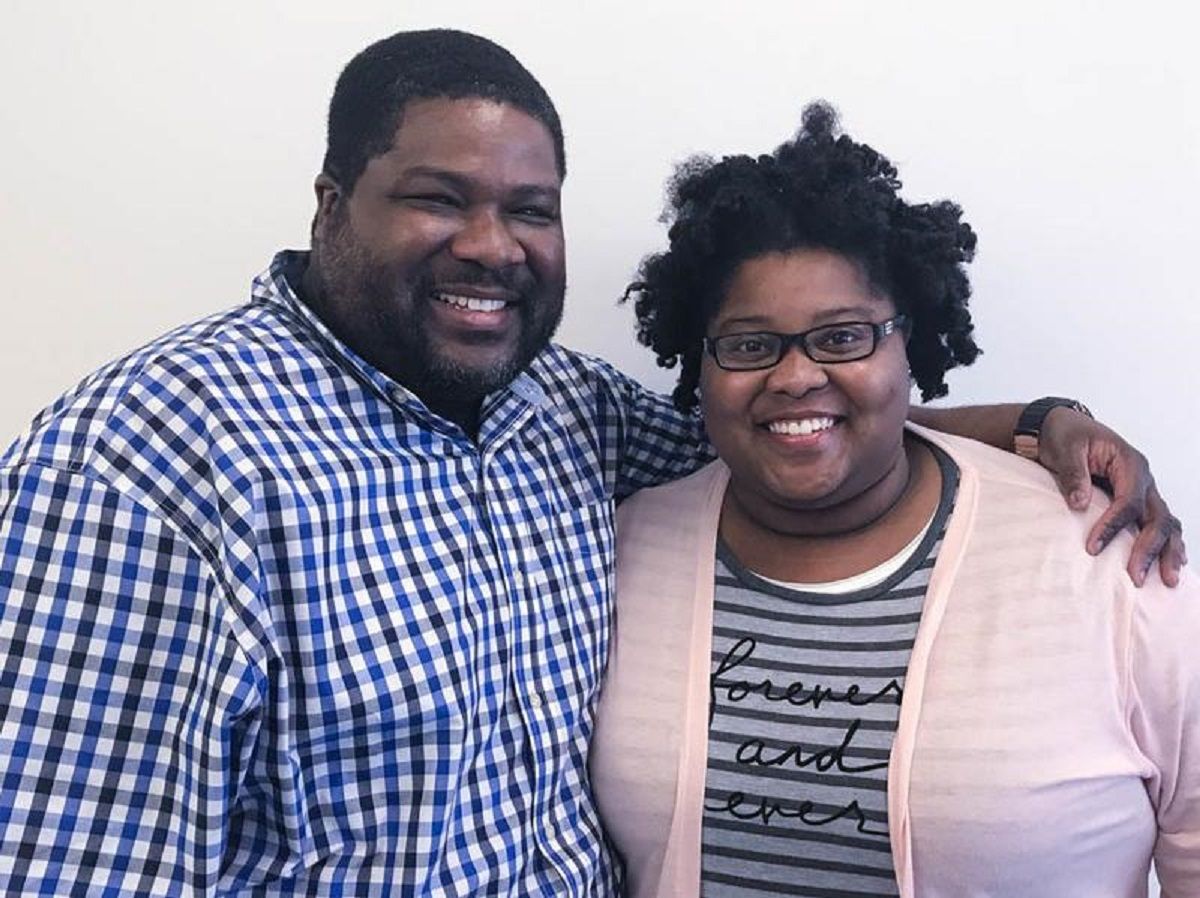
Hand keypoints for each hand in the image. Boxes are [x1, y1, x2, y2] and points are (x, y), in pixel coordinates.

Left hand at [1037, 407, 1187, 586]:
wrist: (1060, 427)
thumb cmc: (1064, 435)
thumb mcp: (1065, 448)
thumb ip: (1074, 474)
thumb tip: (1080, 504)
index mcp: (1129, 462)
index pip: (1129, 501)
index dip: (1113, 526)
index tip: (1092, 547)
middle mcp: (1143, 478)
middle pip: (1157, 517)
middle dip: (1149, 549)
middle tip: (1135, 576)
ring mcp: (1144, 490)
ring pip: (1166, 523)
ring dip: (1168, 551)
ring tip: (1168, 580)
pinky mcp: (1137, 501)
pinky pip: (1159, 523)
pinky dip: (1167, 544)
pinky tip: (1172, 564)